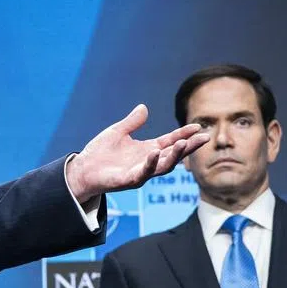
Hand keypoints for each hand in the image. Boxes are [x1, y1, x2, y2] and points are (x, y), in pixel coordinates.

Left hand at [65, 104, 209, 202]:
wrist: (82, 169)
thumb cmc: (99, 153)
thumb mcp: (117, 132)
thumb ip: (132, 123)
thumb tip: (143, 107)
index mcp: (147, 150)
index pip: (170, 141)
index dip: (184, 134)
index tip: (198, 126)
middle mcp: (147, 162)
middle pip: (173, 155)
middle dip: (188, 147)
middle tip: (203, 138)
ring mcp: (140, 172)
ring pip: (163, 166)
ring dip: (174, 156)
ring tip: (184, 143)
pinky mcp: (128, 180)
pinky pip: (143, 173)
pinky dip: (150, 164)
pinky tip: (154, 153)